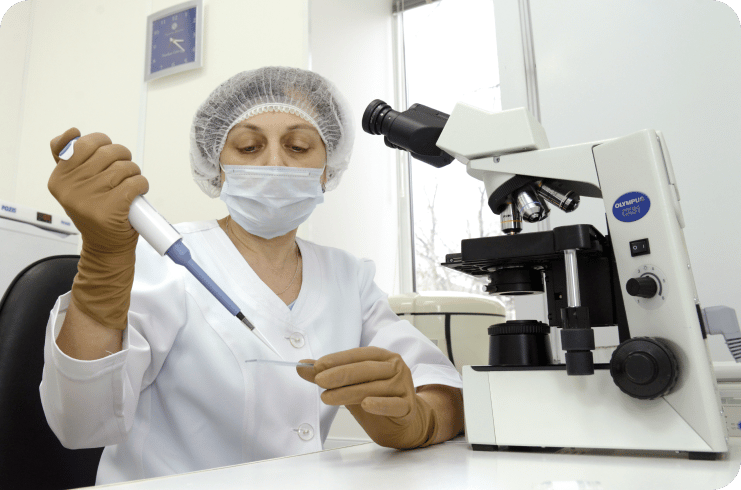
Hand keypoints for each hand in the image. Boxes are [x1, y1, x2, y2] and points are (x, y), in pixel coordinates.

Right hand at [49, 128, 148, 328]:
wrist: (106, 248)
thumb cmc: (96, 214)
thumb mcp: (75, 187)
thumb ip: (70, 160)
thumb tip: (71, 133)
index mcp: (59, 179)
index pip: (81, 143)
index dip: (100, 142)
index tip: (105, 150)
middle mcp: (71, 188)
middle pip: (107, 152)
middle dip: (123, 156)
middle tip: (125, 169)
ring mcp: (90, 198)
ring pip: (124, 167)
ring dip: (134, 173)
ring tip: (130, 184)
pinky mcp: (110, 208)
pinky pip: (135, 182)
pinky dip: (142, 185)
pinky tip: (137, 193)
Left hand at [297, 347, 438, 448]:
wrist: (402, 422)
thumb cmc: (376, 398)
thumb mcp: (351, 384)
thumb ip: (328, 374)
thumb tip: (302, 366)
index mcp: (382, 356)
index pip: (357, 355)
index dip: (337, 359)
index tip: (317, 366)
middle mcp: (395, 367)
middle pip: (365, 369)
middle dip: (340, 375)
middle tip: (319, 381)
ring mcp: (403, 386)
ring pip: (374, 388)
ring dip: (348, 392)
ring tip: (327, 398)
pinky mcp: (408, 406)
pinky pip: (393, 404)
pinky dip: (379, 404)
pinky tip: (366, 404)